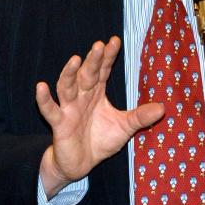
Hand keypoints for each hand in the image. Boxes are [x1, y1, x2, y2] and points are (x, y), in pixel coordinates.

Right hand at [36, 36, 163, 197]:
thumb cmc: (100, 140)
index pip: (103, 70)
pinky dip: (45, 99)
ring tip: (74, 60)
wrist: (80, 164)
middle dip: (92, 60)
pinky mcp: (59, 123)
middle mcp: (82, 95)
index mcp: (97, 92)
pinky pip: (50, 110)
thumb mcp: (124, 127)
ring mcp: (69, 108)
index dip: (108, 56)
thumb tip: (163, 108)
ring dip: (69, 73)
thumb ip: (140, 117)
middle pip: (86, 74)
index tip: (115, 40)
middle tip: (99, 46)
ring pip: (67, 87)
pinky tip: (41, 86)